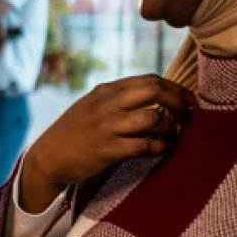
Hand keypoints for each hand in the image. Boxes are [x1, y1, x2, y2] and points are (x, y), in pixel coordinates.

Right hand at [21, 75, 195, 213]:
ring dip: (171, 128)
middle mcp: (108, 104)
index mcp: (106, 90)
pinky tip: (161, 150)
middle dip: (179, 103)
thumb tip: (155, 95)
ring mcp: (108, 127)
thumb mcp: (92, 105)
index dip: (175, 89)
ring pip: (154, 118)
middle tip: (187, 117)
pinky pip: (146, 146)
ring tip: (173, 136)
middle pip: (155, 91)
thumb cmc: (74, 132)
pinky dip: (160, 148)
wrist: (48, 157)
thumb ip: (118, 98)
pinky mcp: (108, 150)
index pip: (149, 79)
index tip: (188, 101)